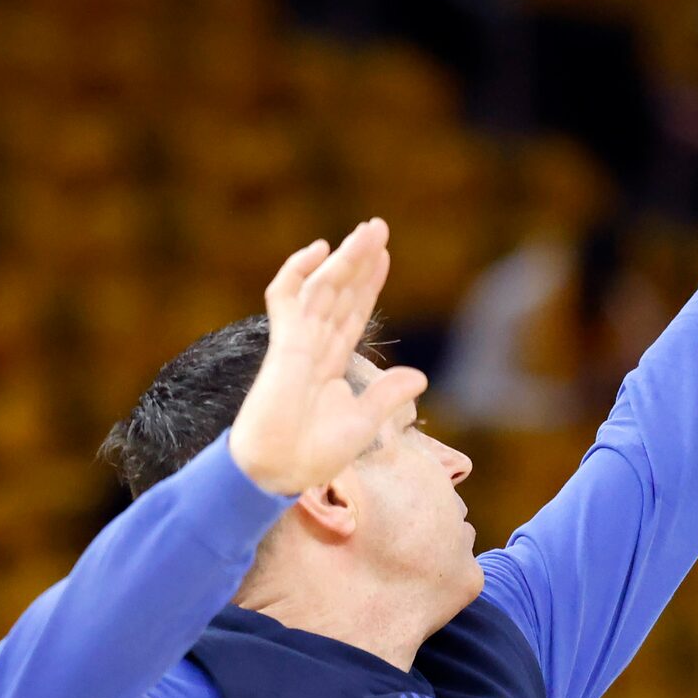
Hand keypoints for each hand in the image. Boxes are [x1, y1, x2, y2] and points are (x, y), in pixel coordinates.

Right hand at [229, 220, 426, 495]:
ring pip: (323, 288)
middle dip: (359, 259)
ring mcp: (297, 342)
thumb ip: (387, 396)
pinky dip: (298, 272)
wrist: (277, 471)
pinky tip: (318, 250)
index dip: (368, 284)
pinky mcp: (284, 346)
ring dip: (344, 258)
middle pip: (341, 291)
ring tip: (367, 231)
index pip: (354, 312)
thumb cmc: (313, 453)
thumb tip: (419, 376)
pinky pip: (287, 299)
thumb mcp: (363, 422)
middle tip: (378, 226)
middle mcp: (314, 345)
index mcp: (331, 361)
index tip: (384, 256)